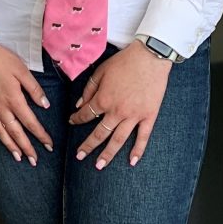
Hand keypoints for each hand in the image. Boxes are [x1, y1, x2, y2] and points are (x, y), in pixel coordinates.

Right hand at [0, 42, 52, 164]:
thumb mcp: (22, 70)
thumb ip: (34, 89)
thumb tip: (45, 105)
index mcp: (14, 99)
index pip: (30, 122)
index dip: (41, 135)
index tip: (48, 145)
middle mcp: (1, 107)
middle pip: (15, 132)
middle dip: (26, 148)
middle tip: (34, 160)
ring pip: (0, 132)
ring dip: (10, 146)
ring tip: (17, 157)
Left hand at [71, 42, 171, 169]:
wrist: (150, 57)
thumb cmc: (125, 62)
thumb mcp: (101, 71)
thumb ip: (89, 89)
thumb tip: (79, 104)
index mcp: (103, 99)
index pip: (86, 114)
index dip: (77, 119)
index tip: (72, 122)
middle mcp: (117, 111)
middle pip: (100, 133)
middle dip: (88, 145)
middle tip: (79, 156)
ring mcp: (134, 116)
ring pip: (118, 140)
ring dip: (108, 154)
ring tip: (99, 166)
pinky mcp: (149, 116)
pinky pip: (143, 137)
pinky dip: (138, 151)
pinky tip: (132, 162)